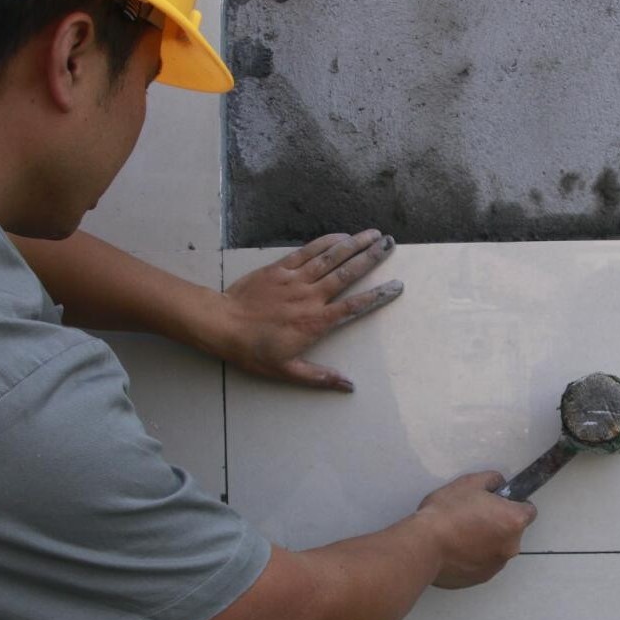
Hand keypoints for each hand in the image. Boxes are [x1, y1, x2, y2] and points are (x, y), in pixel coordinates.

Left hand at [220, 229, 401, 390]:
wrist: (222, 325)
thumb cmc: (253, 351)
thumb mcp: (287, 372)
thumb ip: (320, 377)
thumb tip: (348, 385)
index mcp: (316, 322)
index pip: (355, 306)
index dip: (378, 295)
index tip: (397, 285)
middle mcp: (310, 296)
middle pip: (347, 273)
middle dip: (371, 257)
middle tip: (390, 244)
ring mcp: (295, 279)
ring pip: (330, 257)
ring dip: (354, 244)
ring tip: (373, 234)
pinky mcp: (279, 268)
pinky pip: (307, 251)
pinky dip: (325, 242)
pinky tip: (341, 235)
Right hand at [415, 472, 536, 588]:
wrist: (423, 546)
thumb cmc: (447, 512)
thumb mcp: (469, 482)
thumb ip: (492, 480)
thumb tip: (498, 484)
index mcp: (513, 522)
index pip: (529, 511)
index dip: (515, 504)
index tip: (499, 502)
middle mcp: (511, 547)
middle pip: (512, 531)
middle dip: (497, 523)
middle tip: (472, 515)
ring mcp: (496, 566)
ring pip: (496, 548)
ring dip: (485, 541)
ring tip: (459, 533)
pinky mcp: (480, 578)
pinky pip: (482, 563)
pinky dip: (473, 556)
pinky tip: (454, 548)